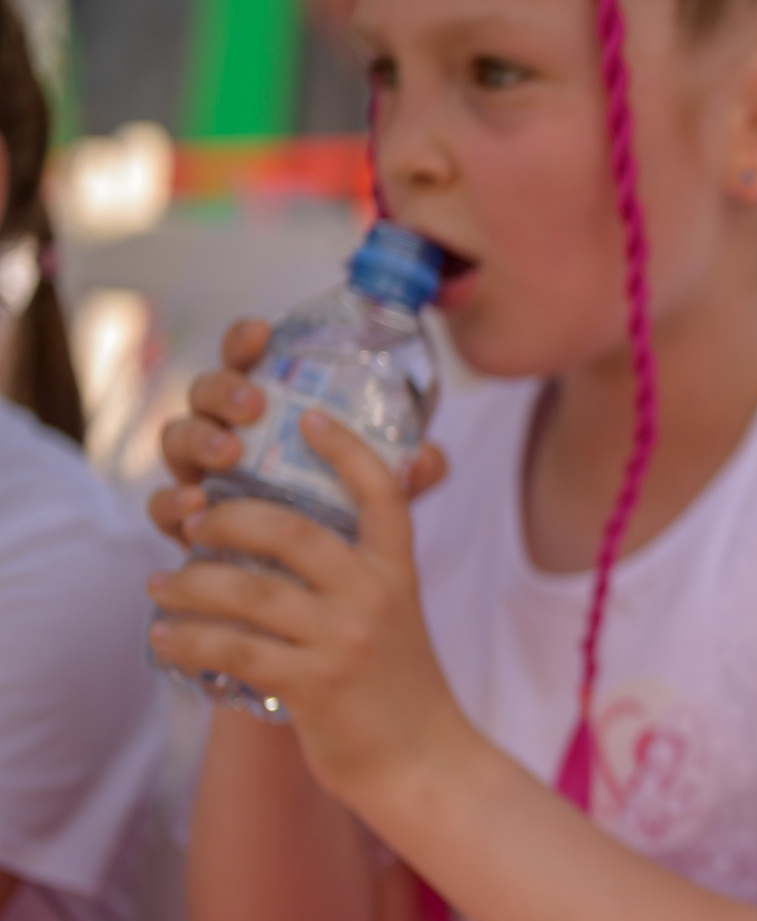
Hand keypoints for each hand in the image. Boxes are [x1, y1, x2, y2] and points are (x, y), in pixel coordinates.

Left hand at [148, 408, 469, 810]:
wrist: (423, 763)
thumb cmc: (398, 688)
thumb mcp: (396, 618)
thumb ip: (361, 577)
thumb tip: (293, 539)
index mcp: (397, 573)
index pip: (381, 493)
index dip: (346, 449)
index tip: (308, 417)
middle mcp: (374, 598)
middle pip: (290, 530)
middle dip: (227, 518)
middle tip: (191, 520)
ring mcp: (344, 641)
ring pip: (249, 591)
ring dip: (190, 582)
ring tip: (159, 584)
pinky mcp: (313, 686)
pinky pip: (234, 649)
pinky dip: (190, 639)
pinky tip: (164, 636)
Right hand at [149, 317, 448, 545]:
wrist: (312, 587)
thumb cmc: (341, 518)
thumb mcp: (379, 493)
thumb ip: (405, 474)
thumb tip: (429, 460)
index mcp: (269, 410)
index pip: (249, 360)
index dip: (246, 340)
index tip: (262, 334)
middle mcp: (227, 431)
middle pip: (206, 392)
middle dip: (224, 390)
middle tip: (253, 404)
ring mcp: (199, 473)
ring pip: (177, 439)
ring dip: (199, 439)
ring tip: (229, 453)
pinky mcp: (184, 520)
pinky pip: (162, 505)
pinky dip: (172, 503)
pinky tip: (194, 506)